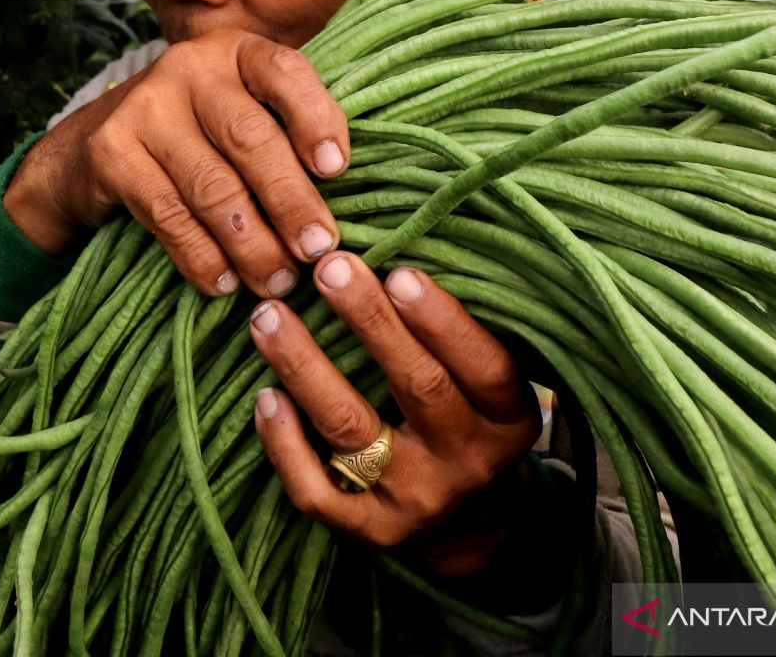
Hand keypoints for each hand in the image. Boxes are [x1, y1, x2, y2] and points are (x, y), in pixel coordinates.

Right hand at [3, 29, 349, 298]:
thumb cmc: (202, 138)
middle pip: (252, 140)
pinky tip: (225, 284)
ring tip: (279, 282)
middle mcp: (190, 68)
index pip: (285, 73)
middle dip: (292, 202)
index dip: (316, 119)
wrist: (93, 149)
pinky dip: (202, 257)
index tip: (339, 169)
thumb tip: (359, 198)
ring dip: (252, 244)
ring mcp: (146, 107)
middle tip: (320, 250)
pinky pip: (169, 216)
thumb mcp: (244, 115)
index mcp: (239, 53)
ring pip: (213, 186)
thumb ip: (292, 135)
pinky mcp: (111, 152)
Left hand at [249, 252, 541, 574]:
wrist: (471, 525)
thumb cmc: (473, 422)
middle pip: (417, 387)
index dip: (442, 321)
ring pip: (352, 431)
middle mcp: (468, 462)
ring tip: (269, 316)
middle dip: (369, 323)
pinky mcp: (371, 532)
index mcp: (510, 419)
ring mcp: (416, 501)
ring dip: (305, 367)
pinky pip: (317, 491)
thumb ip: (465, 334)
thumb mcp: (494, 387)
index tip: (400, 272)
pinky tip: (265, 398)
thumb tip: (408, 242)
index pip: (484, 367)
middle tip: (328, 268)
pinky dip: (285, 444)